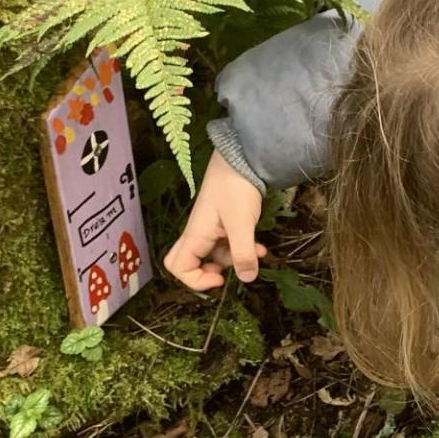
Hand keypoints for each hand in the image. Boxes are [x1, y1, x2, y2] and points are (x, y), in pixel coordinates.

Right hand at [164, 152, 267, 290]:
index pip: (178, 267)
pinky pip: (228, 243)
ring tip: (258, 254)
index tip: (220, 279)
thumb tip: (247, 278)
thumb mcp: (241, 223)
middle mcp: (199, 233)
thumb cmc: (235, 187)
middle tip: (226, 273)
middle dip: (208, 273)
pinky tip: (260, 246)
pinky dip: (242, 248)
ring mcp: (211, 227)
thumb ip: (243, 253)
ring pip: (215, 255)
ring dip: (235, 259)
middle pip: (189, 262)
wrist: (242, 157)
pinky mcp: (224, 222)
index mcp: (195, 234)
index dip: (195, 281)